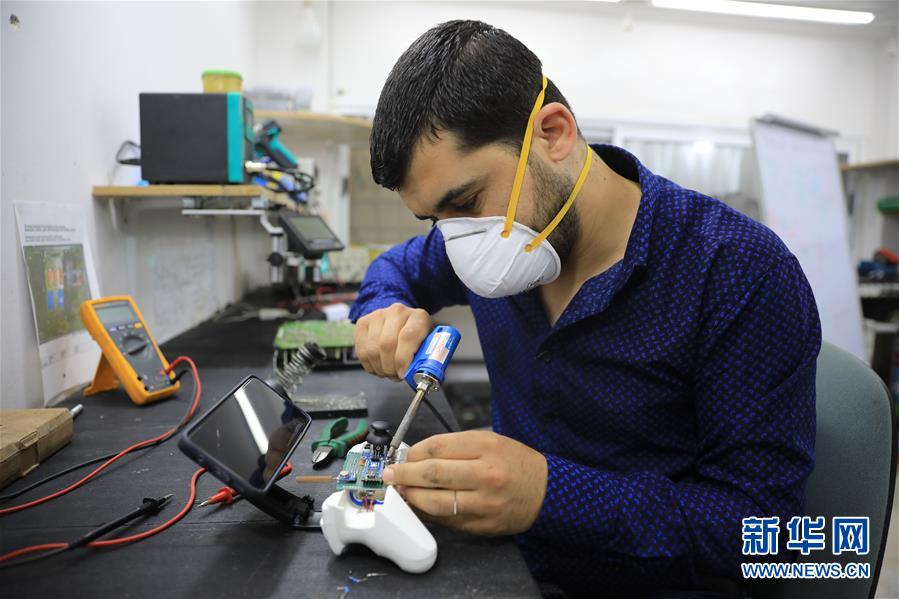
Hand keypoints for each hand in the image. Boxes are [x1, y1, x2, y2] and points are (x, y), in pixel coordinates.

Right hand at [354, 303, 431, 380]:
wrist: (402, 322)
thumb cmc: (417, 337)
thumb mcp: (427, 346)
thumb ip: (424, 359)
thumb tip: (415, 374)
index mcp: (418, 317)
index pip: (407, 337)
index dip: (403, 359)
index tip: (403, 374)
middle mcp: (397, 312)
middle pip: (387, 344)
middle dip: (390, 367)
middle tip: (395, 376)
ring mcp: (378, 315)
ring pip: (372, 349)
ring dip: (379, 367)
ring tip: (387, 372)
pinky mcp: (363, 322)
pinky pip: (361, 350)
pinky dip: (369, 364)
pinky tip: (378, 366)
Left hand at [382, 431, 547, 535]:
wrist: (546, 491)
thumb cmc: (516, 463)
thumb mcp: (490, 441)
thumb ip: (455, 447)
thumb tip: (418, 456)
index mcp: (486, 447)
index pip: (437, 447)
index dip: (413, 452)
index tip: (403, 456)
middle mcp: (485, 474)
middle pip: (432, 474)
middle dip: (404, 474)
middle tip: (389, 474)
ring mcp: (483, 503)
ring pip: (434, 501)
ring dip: (411, 496)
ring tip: (402, 491)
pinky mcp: (481, 525)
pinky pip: (446, 520)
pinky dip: (427, 513)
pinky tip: (420, 505)